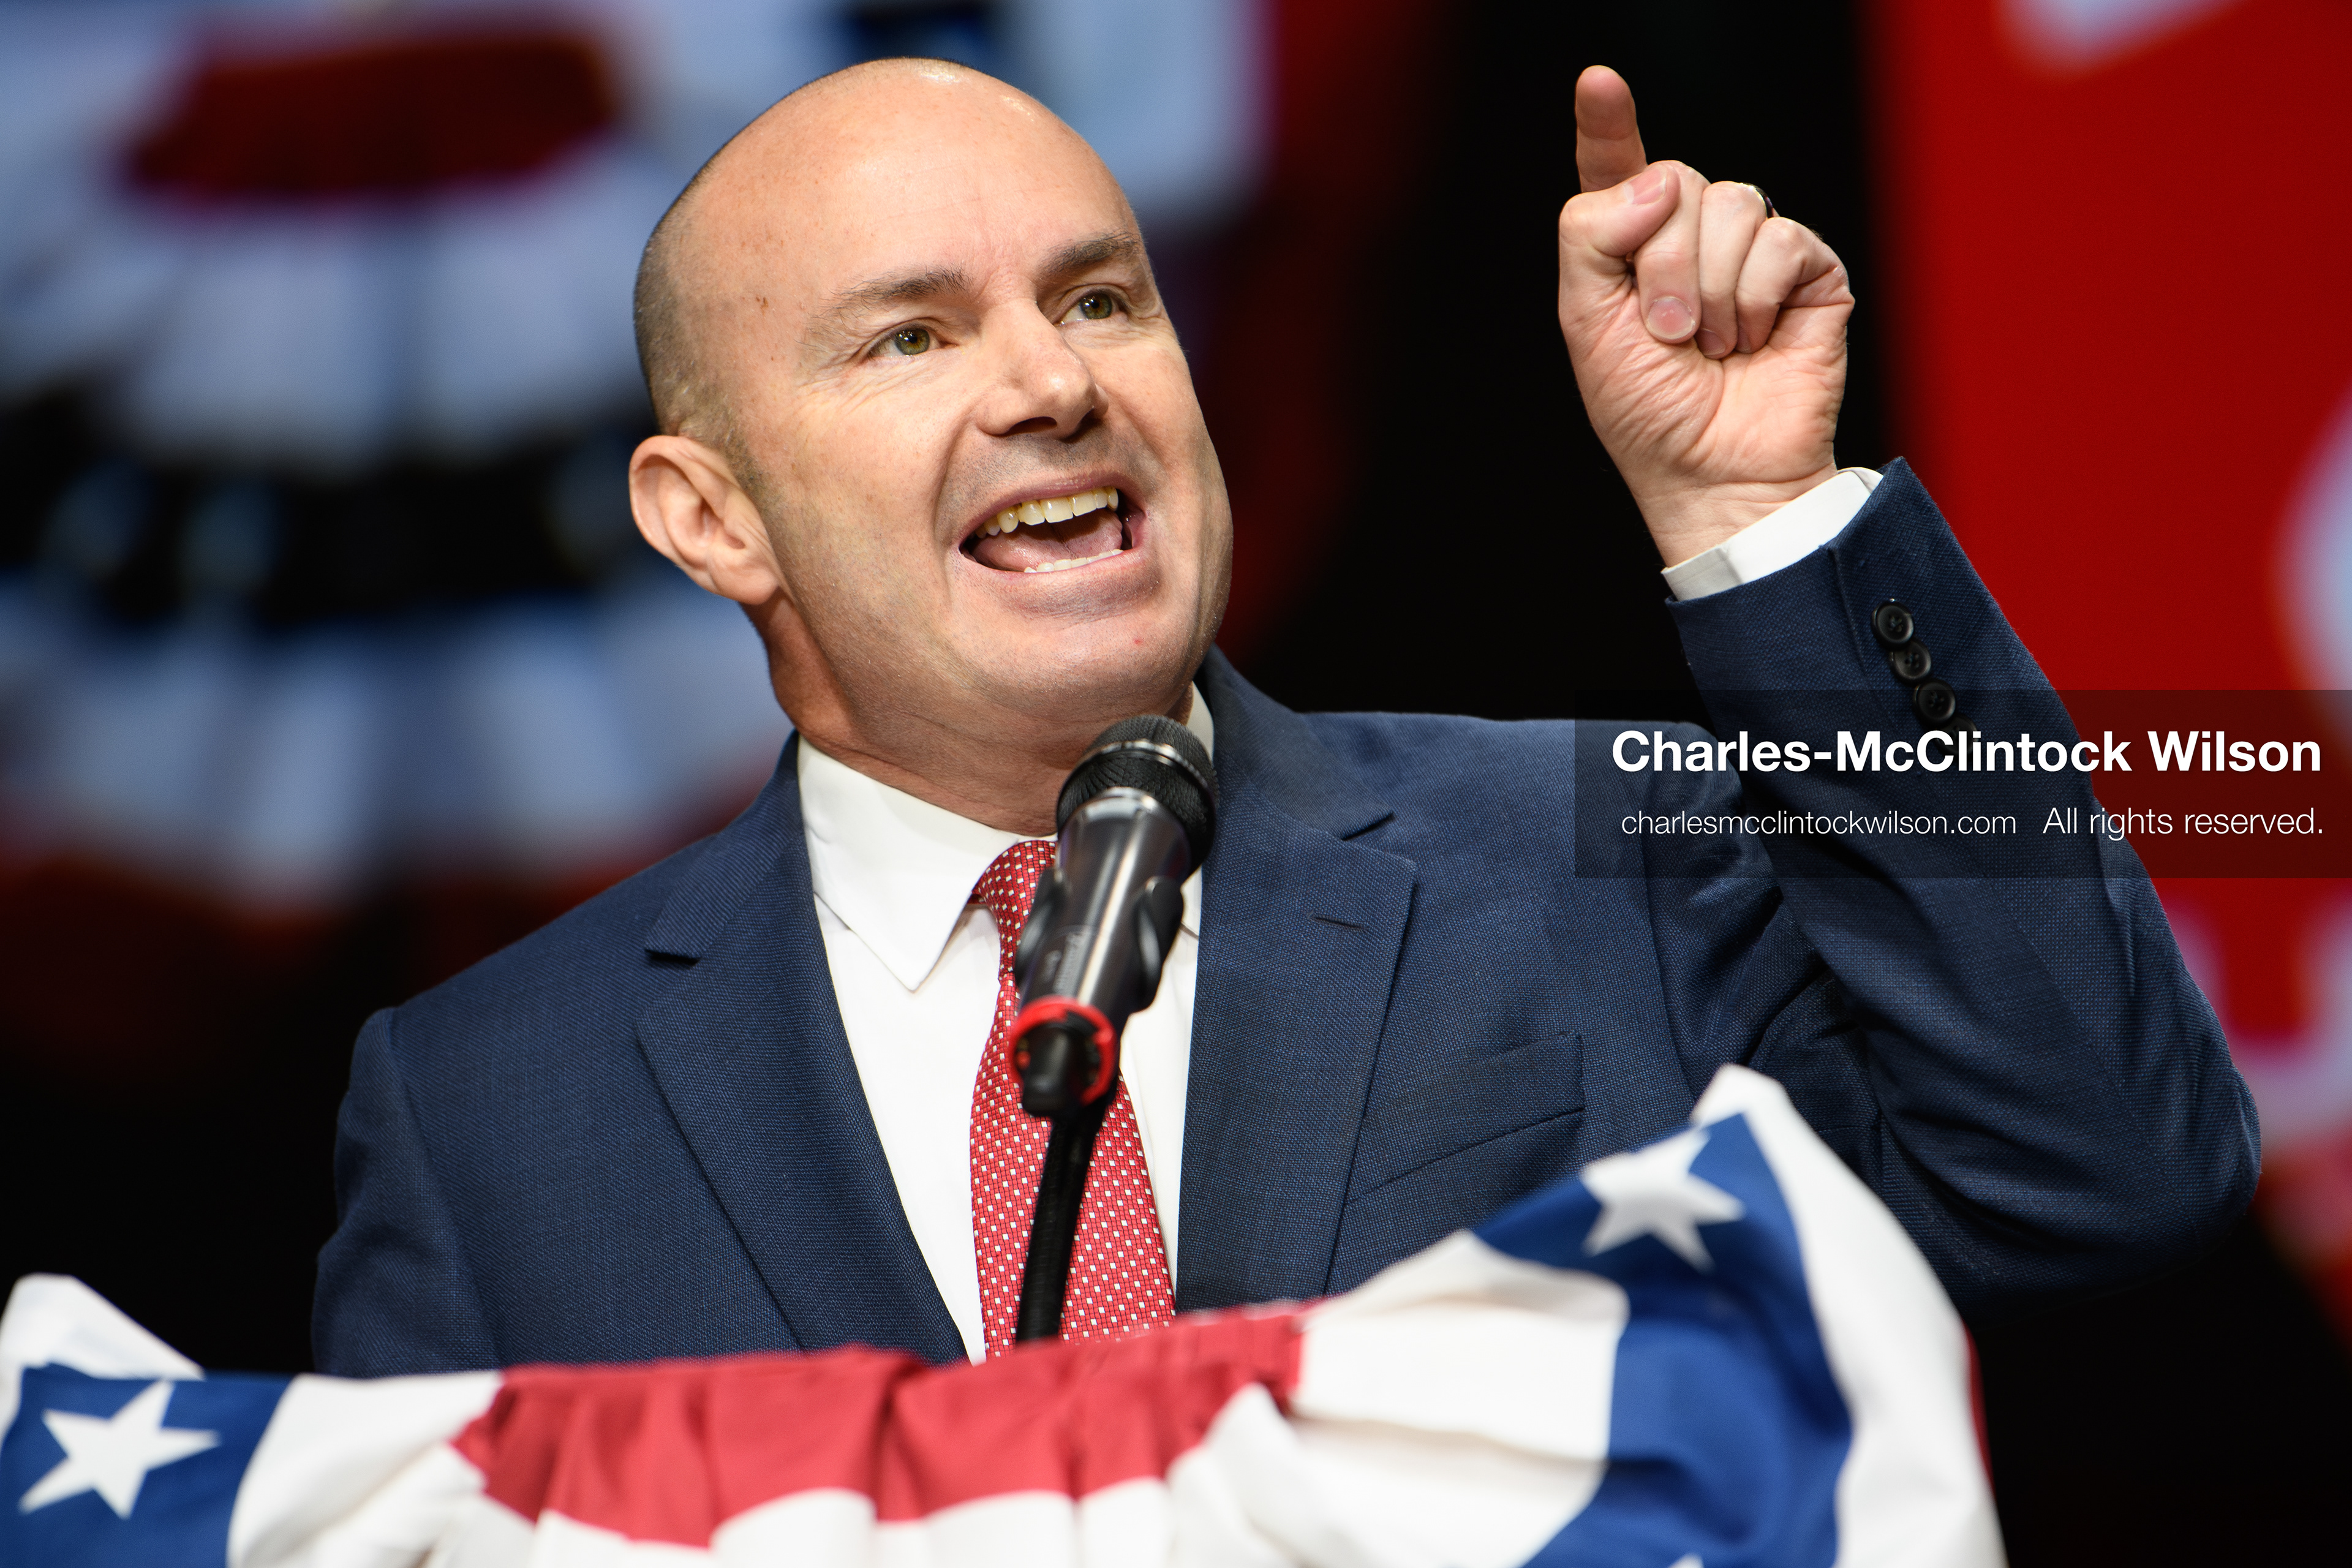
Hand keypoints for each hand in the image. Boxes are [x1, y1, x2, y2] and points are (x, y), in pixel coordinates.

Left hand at [1558, 66, 1852, 566]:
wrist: (1713, 473)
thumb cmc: (1649, 412)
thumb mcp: (1587, 324)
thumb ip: (1591, 237)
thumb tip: (1657, 181)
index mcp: (1631, 246)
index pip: (1617, 168)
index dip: (1608, 122)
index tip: (1599, 82)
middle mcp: (1691, 236)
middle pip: (1675, 179)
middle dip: (1661, 264)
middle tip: (1668, 333)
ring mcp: (1753, 248)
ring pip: (1729, 202)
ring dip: (1708, 289)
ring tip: (1712, 345)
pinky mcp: (1808, 269)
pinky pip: (1779, 239)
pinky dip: (1754, 299)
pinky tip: (1753, 341)